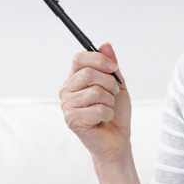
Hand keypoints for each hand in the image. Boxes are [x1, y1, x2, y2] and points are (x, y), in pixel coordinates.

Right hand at [60, 43, 131, 162]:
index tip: (113, 68)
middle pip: (88, 73)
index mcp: (75, 78)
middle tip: (113, 94)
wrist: (116, 139)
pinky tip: (103, 120)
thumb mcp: (117, 84)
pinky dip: (107, 114)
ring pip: (95, 92)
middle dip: (109, 84)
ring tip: (108, 108)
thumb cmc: (115, 112)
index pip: (79, 58)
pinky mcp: (71, 120)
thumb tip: (105, 45)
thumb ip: (110, 65)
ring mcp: (67, 105)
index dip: (98, 59)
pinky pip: (97, 109)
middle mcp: (67, 90)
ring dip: (110, 101)